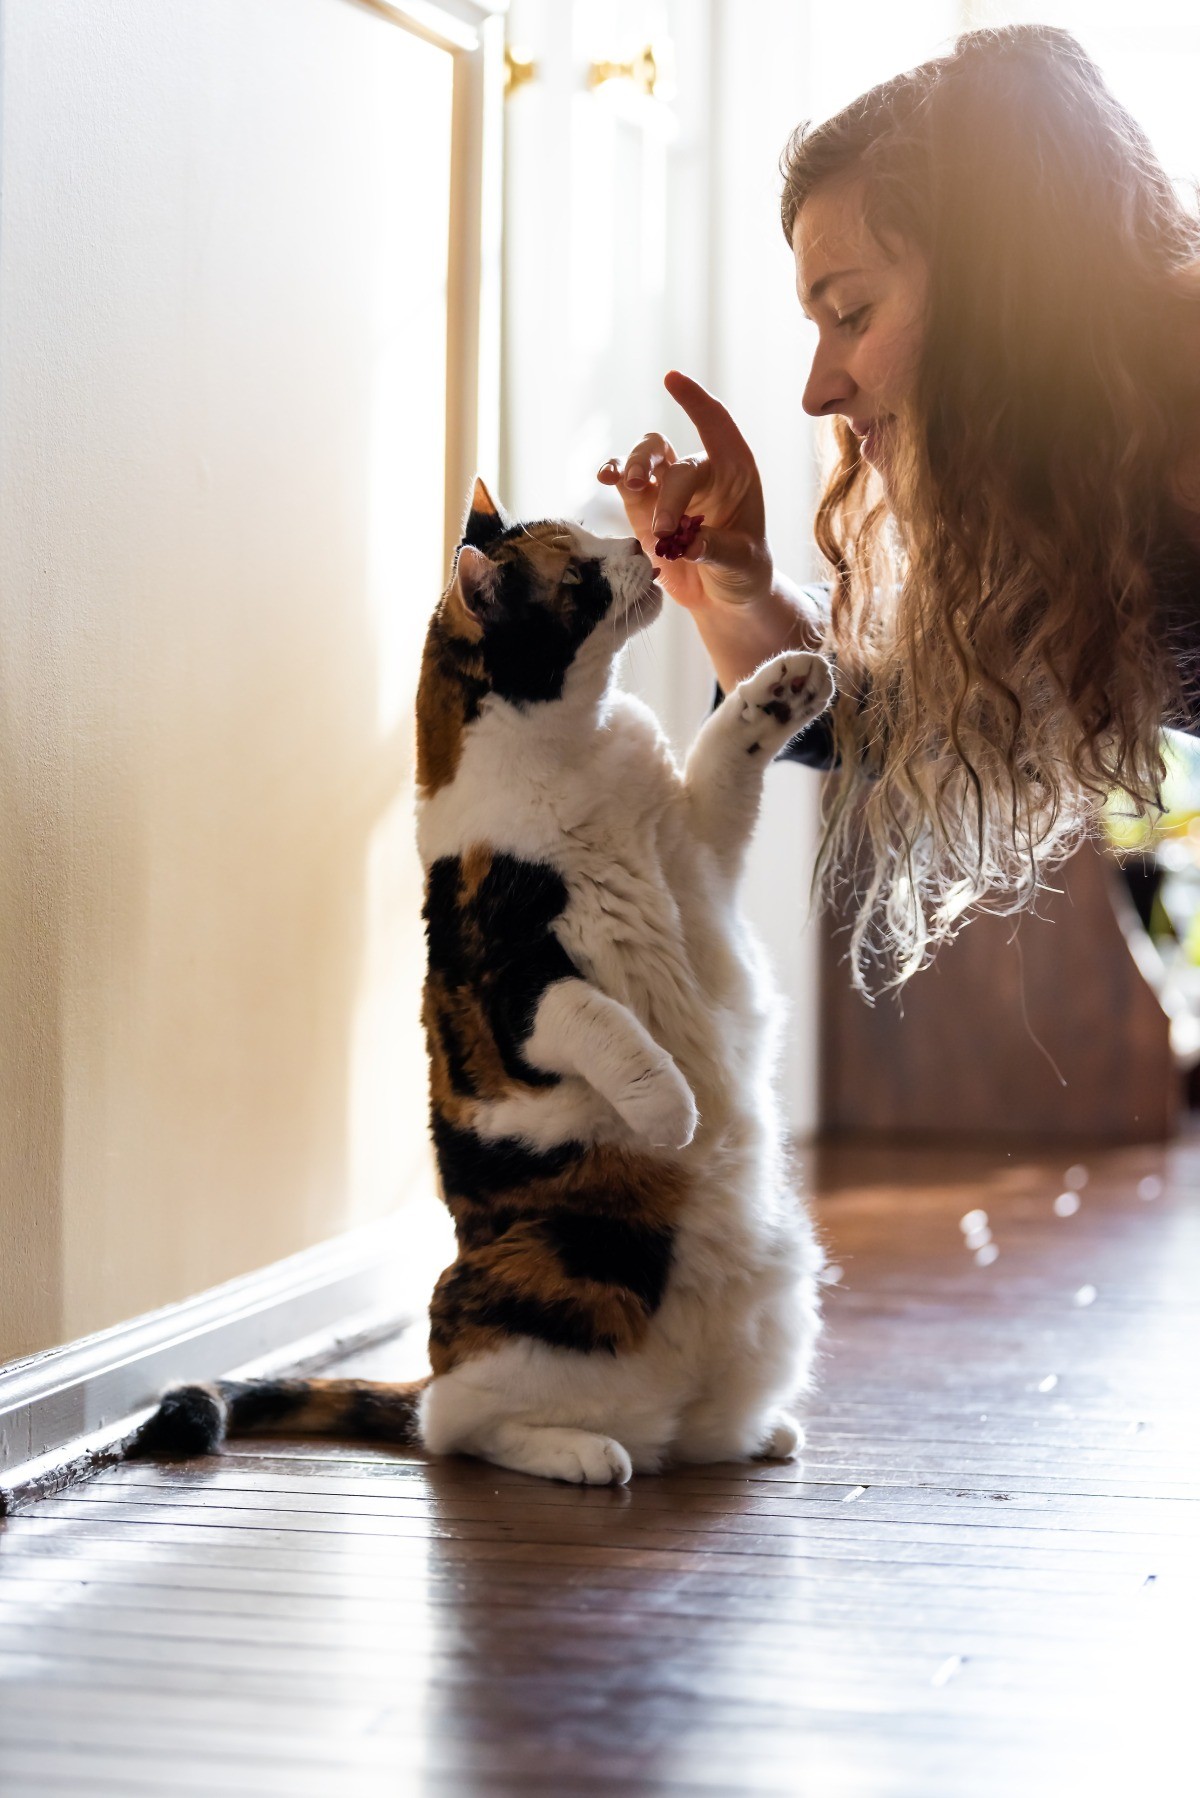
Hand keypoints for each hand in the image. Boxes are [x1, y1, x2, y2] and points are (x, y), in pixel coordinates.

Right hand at [597, 371, 772, 614]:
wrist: (722, 595)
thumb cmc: (744, 570)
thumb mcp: (743, 563)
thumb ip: (718, 550)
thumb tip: (689, 543)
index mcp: (734, 472)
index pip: (716, 425)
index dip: (695, 402)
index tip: (671, 380)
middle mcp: (700, 471)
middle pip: (672, 457)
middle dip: (664, 487)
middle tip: (665, 529)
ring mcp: (668, 486)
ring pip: (645, 456)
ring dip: (633, 467)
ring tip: (628, 486)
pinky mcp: (644, 505)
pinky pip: (624, 480)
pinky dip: (613, 473)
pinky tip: (604, 476)